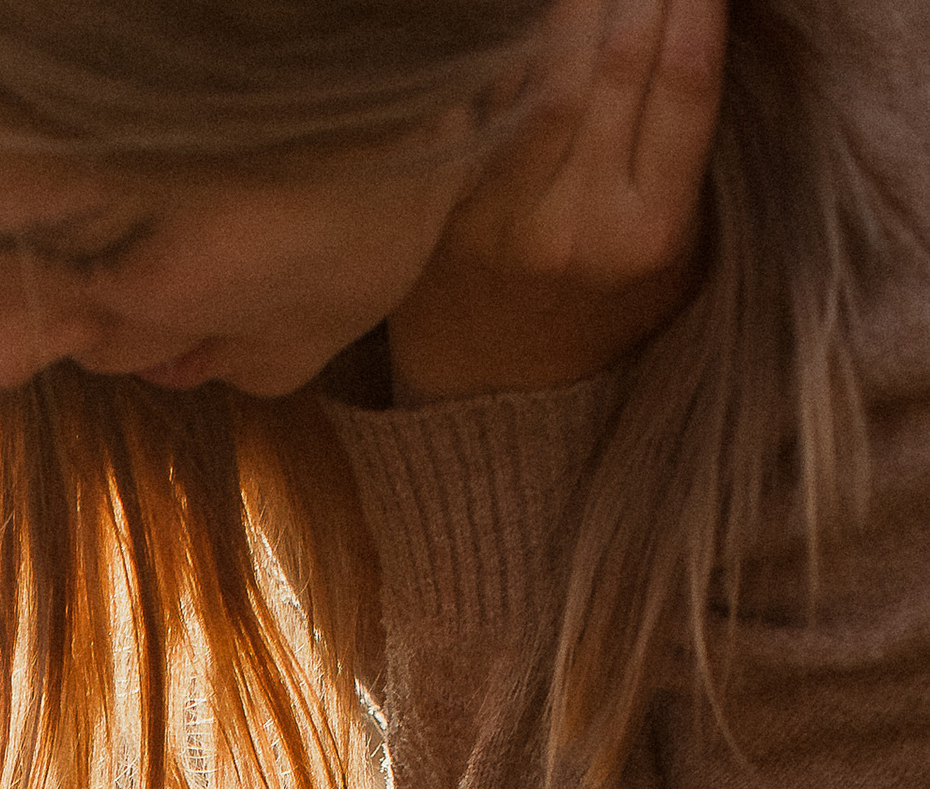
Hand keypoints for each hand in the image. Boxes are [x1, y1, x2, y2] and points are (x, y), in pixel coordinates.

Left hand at [388, 0, 724, 401]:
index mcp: (651, 233)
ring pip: (549, 78)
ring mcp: (510, 217)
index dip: (695, 9)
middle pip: (617, 67)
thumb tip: (699, 35)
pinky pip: (492, 106)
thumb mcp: (675, 255)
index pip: (684, 89)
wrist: (497, 385)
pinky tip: (531, 20)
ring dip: (576, 6)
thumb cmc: (604, 305)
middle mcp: (580, 224)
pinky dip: (517, 51)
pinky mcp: (454, 209)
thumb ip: (684, 159)